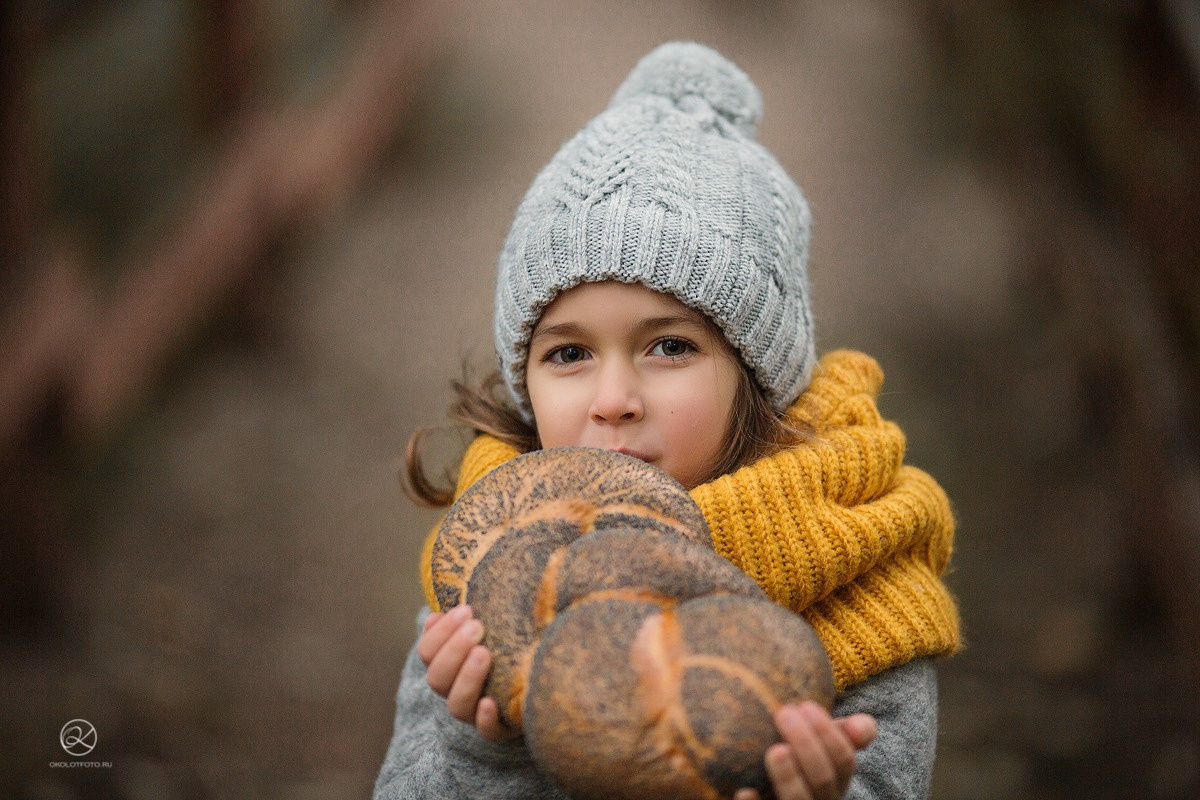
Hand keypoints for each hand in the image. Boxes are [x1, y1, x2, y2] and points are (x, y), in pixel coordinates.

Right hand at [417, 604, 519, 740]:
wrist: (541, 682)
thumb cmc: (510, 644)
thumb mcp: (492, 627)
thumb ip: (467, 619)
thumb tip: (435, 613)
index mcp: (448, 665)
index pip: (427, 652)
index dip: (440, 632)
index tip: (467, 609)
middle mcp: (456, 690)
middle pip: (437, 678)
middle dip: (454, 649)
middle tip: (477, 627)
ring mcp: (475, 712)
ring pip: (456, 705)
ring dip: (467, 678)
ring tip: (484, 653)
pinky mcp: (501, 729)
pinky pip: (487, 732)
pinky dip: (485, 719)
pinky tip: (490, 703)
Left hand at [734, 701, 876, 799]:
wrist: (766, 787)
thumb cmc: (795, 756)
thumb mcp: (820, 743)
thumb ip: (843, 732)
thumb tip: (865, 725)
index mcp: (836, 780)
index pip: (844, 760)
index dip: (829, 733)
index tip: (805, 705)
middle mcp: (821, 799)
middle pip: (823, 778)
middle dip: (806, 744)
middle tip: (784, 713)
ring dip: (789, 776)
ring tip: (775, 750)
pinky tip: (746, 791)